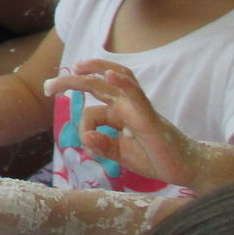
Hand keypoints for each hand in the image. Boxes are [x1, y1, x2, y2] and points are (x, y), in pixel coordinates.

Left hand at [45, 58, 199, 187]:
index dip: (81, 125)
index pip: (91, 110)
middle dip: (71, 81)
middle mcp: (126, 105)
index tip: (82, 142)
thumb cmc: (154, 158)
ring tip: (78, 66)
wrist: (186, 169)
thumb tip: (84, 139)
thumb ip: (102, 146)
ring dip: (96, 69)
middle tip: (47, 86)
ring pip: (117, 79)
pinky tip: (109, 75)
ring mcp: (138, 109)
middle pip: (96, 84)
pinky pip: (136, 96)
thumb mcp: (120, 156)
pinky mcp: (150, 118)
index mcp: (118, 113)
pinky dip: (123, 84)